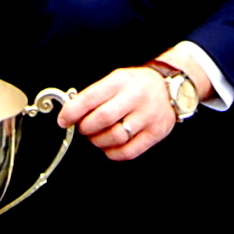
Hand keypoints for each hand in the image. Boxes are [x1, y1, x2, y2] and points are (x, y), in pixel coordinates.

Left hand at [56, 66, 175, 160]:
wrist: (170, 88)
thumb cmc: (135, 85)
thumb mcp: (114, 80)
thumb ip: (94, 95)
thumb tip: (70, 113)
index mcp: (119, 82)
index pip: (90, 98)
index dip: (72, 112)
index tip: (63, 120)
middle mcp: (134, 98)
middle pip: (102, 119)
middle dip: (85, 128)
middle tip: (83, 128)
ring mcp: (147, 117)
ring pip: (115, 137)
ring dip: (98, 141)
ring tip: (96, 136)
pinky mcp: (155, 133)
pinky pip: (129, 151)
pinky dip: (113, 153)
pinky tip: (109, 147)